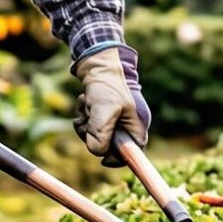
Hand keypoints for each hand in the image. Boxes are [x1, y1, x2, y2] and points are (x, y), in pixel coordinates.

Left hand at [72, 44, 149, 164]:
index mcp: (137, 125)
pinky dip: (84, 114)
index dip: (117, 159)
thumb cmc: (107, 84)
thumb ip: (101, 133)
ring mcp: (117, 117)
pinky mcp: (105, 111)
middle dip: (94, 134)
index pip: (131, 154)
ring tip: (86, 104)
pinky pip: (91, 123)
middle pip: (110, 145)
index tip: (102, 160)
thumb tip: (97, 152)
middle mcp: (129, 123)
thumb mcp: (104, 109)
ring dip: (86, 122)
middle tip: (88, 119)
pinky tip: (84, 101)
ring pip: (97, 134)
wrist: (99, 61)